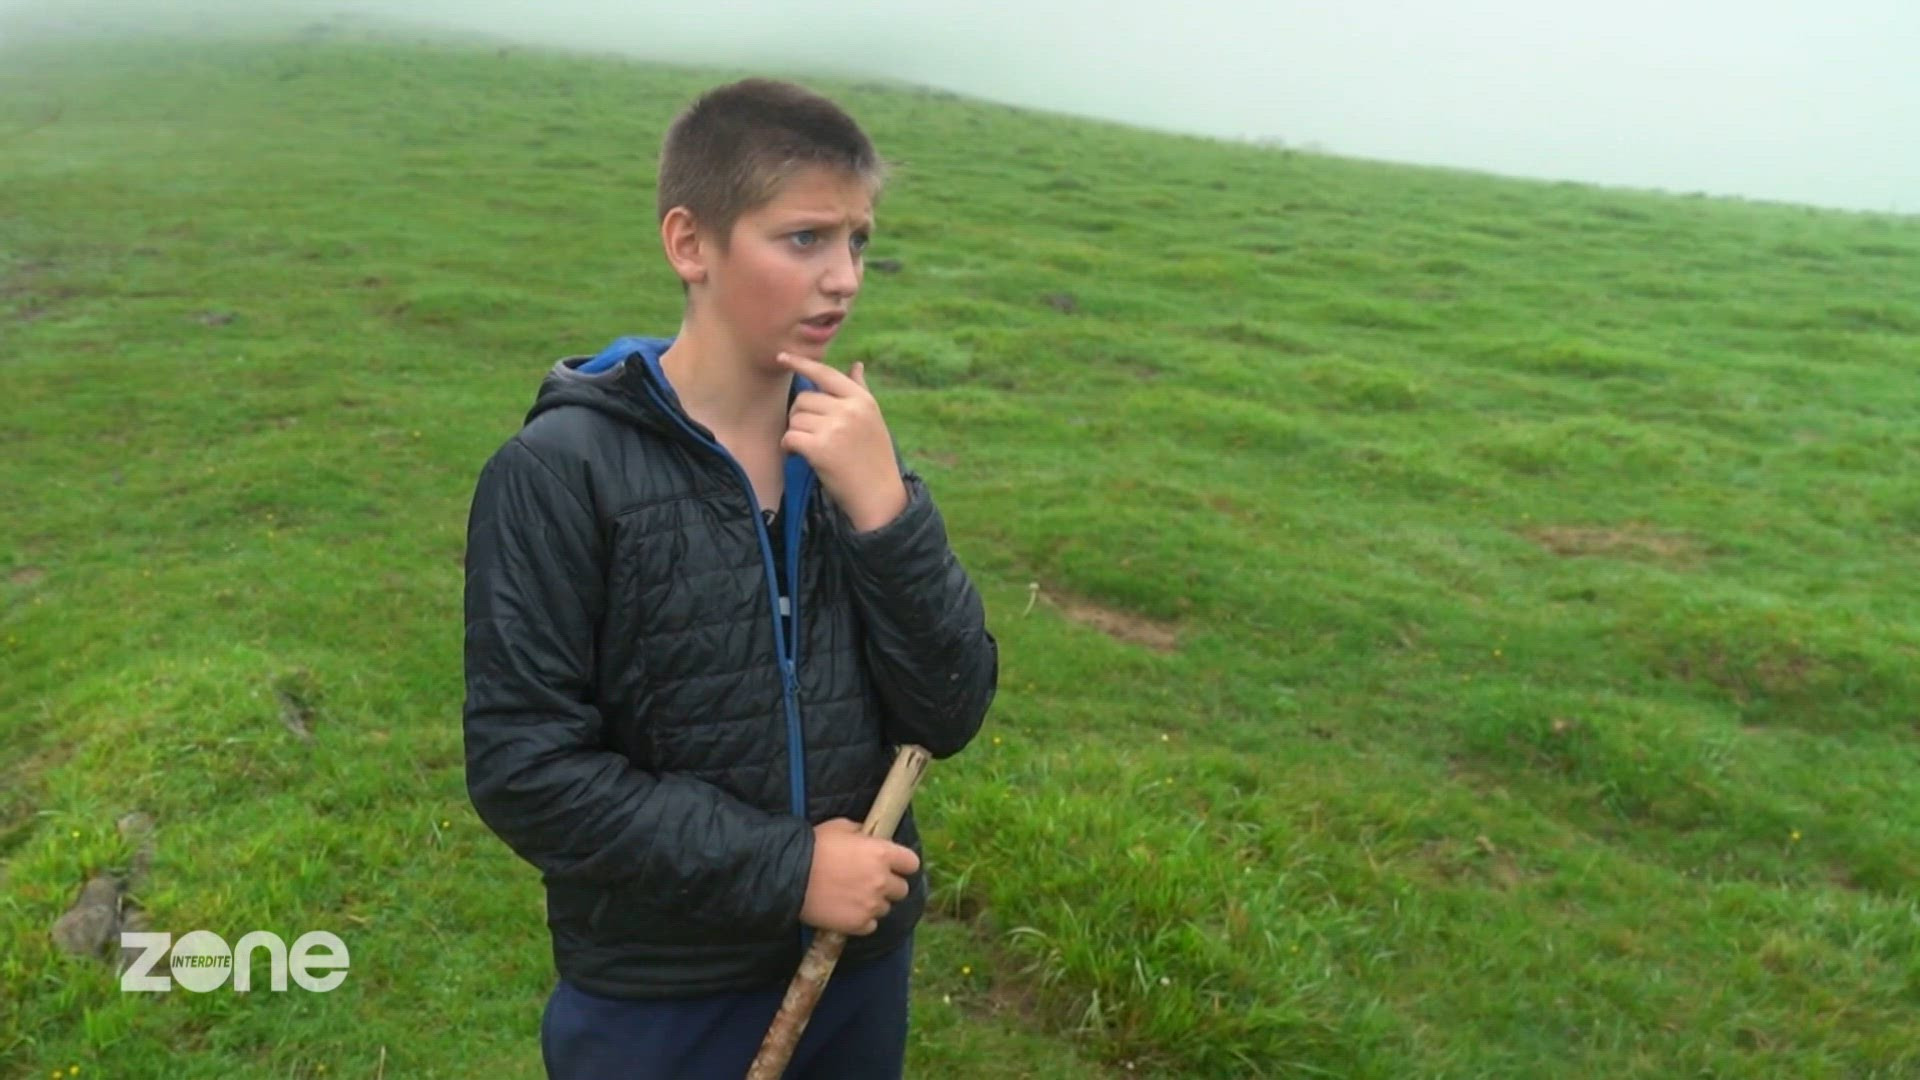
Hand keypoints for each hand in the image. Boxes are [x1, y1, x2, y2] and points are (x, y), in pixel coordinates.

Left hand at [775, 353, 907, 531]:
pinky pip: (790, 437)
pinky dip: (789, 447)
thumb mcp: (873, 420)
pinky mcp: (821, 448)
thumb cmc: (874, 458)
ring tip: (811, 448)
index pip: (826, 373)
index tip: (782, 357)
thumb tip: (856, 365)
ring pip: (796, 418)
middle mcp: (849, 410)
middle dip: (800, 415)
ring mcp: (835, 428)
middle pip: (804, 398)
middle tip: (811, 434)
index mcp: (862, 400)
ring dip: (796, 433)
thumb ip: (860, 390)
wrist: (879, 496)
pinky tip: (799, 455)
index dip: (802, 363)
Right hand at [799, 818, 919, 936]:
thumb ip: (862, 833)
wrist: (789, 875)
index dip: (902, 864)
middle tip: (869, 882)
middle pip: (902, 889)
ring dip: (874, 903)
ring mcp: (871, 904)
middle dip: (889, 886)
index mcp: (882, 853)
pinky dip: (862, 920)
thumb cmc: (814, 846)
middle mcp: (882, 880)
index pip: (912, 863)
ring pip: (886, 908)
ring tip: (853, 897)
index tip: (893, 865)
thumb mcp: (840, 827)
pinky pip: (871, 925)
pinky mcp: (858, 924)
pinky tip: (847, 910)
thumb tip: (869, 836)